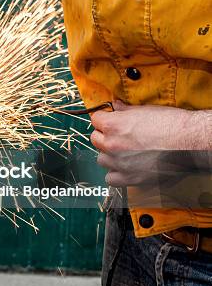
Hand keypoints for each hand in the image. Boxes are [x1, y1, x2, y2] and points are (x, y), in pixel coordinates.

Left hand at [90, 101, 210, 186]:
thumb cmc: (172, 124)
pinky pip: (111, 179)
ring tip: (124, 153)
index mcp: (114, 125)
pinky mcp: (130, 178)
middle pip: (95, 139)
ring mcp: (120, 163)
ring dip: (109, 155)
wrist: (191, 143)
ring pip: (102, 159)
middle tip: (118, 136)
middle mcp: (112, 144)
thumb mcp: (145, 110)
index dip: (104, 119)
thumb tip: (116, 106)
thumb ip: (125, 110)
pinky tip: (126, 168)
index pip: (95, 120)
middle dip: (105, 136)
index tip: (109, 121)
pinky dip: (116, 174)